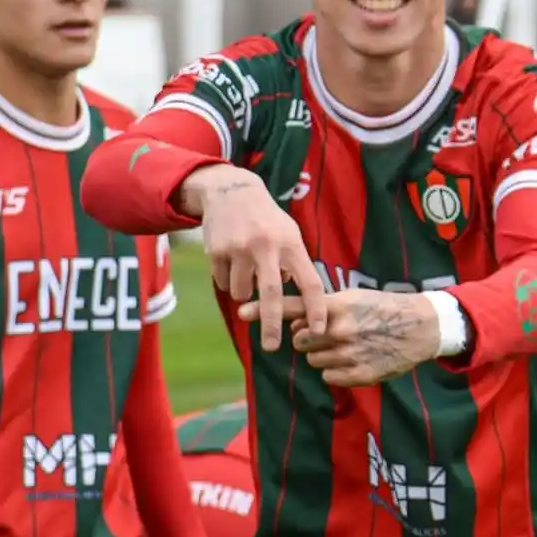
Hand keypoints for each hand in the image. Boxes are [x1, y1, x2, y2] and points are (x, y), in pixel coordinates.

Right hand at [181, 164, 326, 350]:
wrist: (231, 190)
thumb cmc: (267, 219)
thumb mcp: (289, 233)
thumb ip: (296, 265)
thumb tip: (296, 303)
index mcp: (291, 244)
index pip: (310, 282)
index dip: (316, 309)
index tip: (320, 331)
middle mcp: (266, 246)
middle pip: (272, 295)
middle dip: (273, 325)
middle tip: (273, 347)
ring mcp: (239, 248)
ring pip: (242, 293)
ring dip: (244, 294)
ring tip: (245, 272)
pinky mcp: (216, 251)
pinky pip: (222, 283)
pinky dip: (227, 281)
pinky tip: (229, 260)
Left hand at [237, 290, 441, 385]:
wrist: (421, 327)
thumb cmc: (382, 308)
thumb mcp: (352, 298)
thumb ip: (321, 308)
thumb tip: (292, 323)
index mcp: (337, 306)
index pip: (293, 307)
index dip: (264, 310)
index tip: (240, 311)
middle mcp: (339, 330)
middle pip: (299, 341)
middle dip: (307, 339)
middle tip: (329, 334)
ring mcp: (349, 354)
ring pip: (313, 361)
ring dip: (323, 356)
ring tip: (348, 345)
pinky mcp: (359, 374)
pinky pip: (328, 377)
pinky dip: (336, 371)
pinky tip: (355, 359)